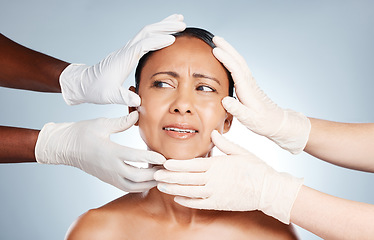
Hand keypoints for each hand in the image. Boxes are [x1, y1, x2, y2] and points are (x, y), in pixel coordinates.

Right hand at [35, 111, 165, 191]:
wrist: (64, 147)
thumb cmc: (82, 133)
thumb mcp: (101, 124)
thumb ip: (122, 122)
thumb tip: (137, 114)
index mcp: (110, 152)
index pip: (135, 158)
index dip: (152, 158)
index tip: (164, 157)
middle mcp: (110, 167)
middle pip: (137, 177)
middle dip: (154, 174)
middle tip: (167, 169)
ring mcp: (109, 175)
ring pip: (133, 186)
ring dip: (149, 182)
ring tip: (160, 174)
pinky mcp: (108, 179)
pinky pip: (127, 187)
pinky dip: (140, 185)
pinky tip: (149, 178)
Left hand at [60, 14, 185, 105]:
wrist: (85, 83)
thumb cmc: (97, 89)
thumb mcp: (111, 96)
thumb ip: (124, 98)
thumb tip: (138, 102)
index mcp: (125, 57)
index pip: (144, 44)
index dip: (158, 40)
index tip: (173, 39)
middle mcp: (127, 49)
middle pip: (148, 31)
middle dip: (166, 26)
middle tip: (182, 23)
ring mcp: (128, 49)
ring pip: (147, 32)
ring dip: (163, 25)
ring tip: (178, 21)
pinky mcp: (128, 52)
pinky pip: (145, 38)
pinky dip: (157, 33)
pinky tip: (165, 34)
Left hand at [154, 130, 302, 223]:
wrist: (268, 189)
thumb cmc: (255, 168)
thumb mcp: (240, 152)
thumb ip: (224, 143)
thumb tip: (214, 133)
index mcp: (217, 165)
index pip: (191, 164)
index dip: (176, 164)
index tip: (164, 163)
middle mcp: (213, 179)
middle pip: (186, 178)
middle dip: (169, 176)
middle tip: (155, 174)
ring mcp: (215, 193)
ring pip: (189, 191)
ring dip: (174, 188)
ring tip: (161, 186)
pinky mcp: (219, 204)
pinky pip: (199, 203)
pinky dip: (186, 201)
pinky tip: (177, 198)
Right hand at [212, 36, 309, 153]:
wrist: (276, 122)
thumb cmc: (263, 122)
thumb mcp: (249, 119)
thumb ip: (237, 109)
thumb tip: (225, 100)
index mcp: (248, 89)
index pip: (236, 69)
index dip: (225, 59)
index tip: (215, 50)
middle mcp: (249, 83)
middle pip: (238, 60)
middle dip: (227, 48)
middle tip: (215, 38)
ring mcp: (250, 82)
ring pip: (239, 62)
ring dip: (229, 51)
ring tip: (218, 44)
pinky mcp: (249, 85)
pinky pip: (239, 67)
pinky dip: (232, 59)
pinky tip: (227, 59)